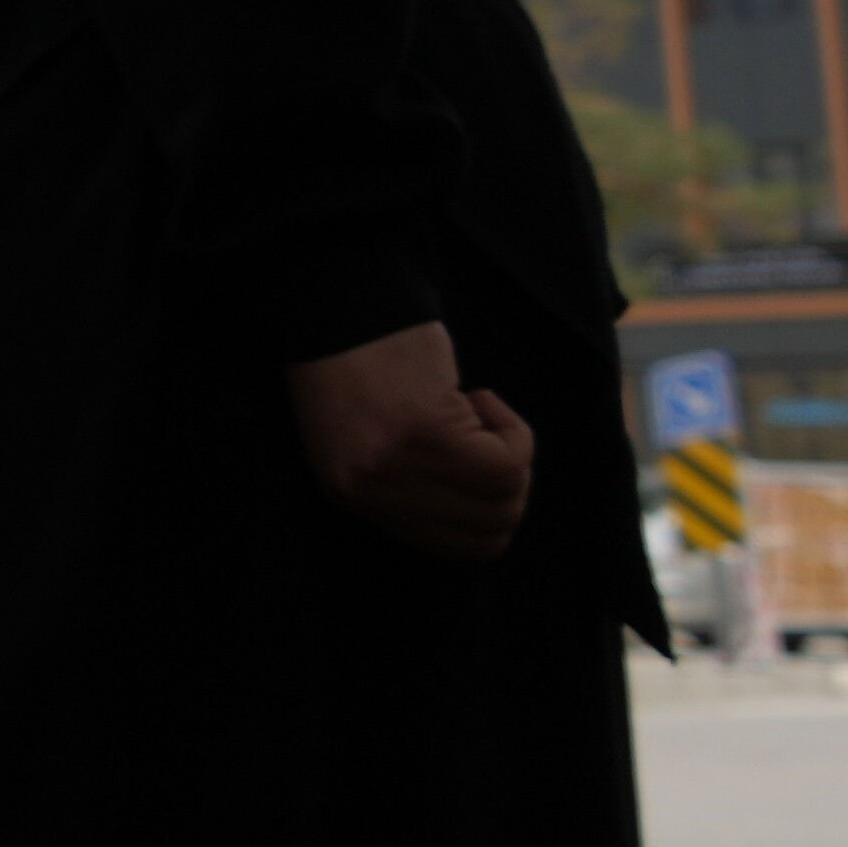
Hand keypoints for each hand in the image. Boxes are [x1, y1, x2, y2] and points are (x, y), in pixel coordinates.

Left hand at [290, 320, 532, 562]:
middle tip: (489, 436)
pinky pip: (506, 462)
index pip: (452, 548)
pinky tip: (479, 396)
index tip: (477, 462)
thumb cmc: (357, 357)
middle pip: (487, 535)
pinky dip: (513, 431)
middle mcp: (372, 493)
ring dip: (513, 455)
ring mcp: (398, 468)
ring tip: (476, 410)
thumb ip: (411, 483)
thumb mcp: (365, 437)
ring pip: (504, 501)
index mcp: (353, 496)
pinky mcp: (427, 434)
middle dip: (510, 487)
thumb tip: (480, 512)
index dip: (484, 511)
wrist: (335, 298)